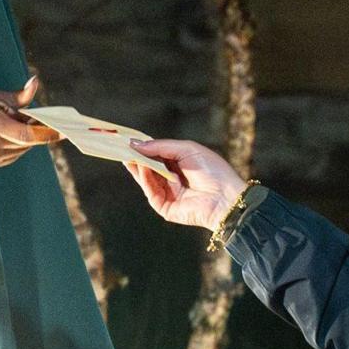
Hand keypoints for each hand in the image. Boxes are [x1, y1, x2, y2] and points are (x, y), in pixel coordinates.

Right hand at [0, 75, 60, 168]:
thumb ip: (17, 96)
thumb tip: (35, 82)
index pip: (28, 134)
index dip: (48, 134)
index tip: (64, 131)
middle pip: (28, 141)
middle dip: (35, 129)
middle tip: (30, 116)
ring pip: (23, 149)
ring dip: (26, 137)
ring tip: (10, 123)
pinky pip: (15, 154)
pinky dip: (17, 144)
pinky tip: (6, 133)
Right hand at [128, 139, 245, 231]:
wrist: (226, 196)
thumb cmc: (212, 170)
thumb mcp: (186, 149)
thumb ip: (160, 147)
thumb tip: (135, 144)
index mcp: (180, 165)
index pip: (157, 156)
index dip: (144, 149)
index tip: (129, 141)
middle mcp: (173, 180)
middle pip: (149, 168)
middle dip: (137, 158)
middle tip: (122, 148)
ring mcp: (169, 195)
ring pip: (147, 180)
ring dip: (139, 167)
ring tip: (129, 155)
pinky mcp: (166, 208)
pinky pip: (151, 193)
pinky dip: (146, 180)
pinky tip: (143, 168)